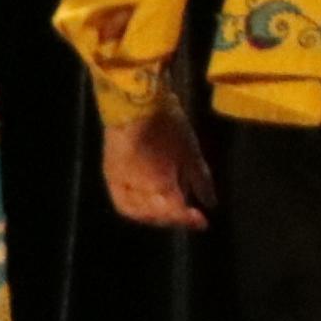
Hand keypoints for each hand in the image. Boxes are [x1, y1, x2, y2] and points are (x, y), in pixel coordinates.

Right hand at [99, 103, 215, 231]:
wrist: (134, 100)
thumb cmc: (167, 124)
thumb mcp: (190, 152)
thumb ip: (200, 180)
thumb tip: (210, 203)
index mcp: (158, 182)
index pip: (173, 212)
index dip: (188, 219)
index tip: (203, 220)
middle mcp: (136, 188)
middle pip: (153, 215)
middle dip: (171, 219)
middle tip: (187, 216)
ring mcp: (119, 181)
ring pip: (135, 210)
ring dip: (153, 216)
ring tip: (168, 211)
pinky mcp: (110, 173)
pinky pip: (122, 199)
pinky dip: (137, 205)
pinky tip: (149, 201)